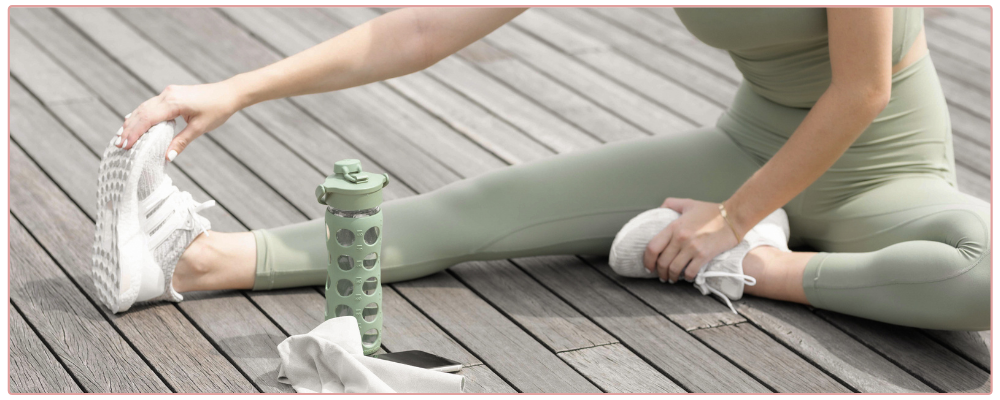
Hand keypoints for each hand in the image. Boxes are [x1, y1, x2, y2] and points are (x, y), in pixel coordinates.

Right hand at [118, 81, 243, 159]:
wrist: (228, 93)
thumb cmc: (217, 110)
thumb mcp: (200, 128)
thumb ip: (181, 142)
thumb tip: (166, 157)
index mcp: (173, 102)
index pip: (147, 119)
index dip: (135, 133)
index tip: (124, 146)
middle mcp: (167, 95)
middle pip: (142, 112)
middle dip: (129, 129)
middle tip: (118, 145)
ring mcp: (169, 93)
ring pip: (144, 107)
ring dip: (133, 121)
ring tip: (122, 136)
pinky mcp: (172, 94)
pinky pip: (152, 105)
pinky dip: (142, 115)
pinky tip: (134, 121)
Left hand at [643, 198, 740, 282]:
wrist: (735, 216)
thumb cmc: (712, 210)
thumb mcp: (689, 203)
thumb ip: (671, 203)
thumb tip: (659, 209)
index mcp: (674, 226)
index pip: (653, 247)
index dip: (647, 260)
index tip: (649, 266)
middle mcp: (681, 238)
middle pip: (662, 262)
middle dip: (660, 272)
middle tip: (662, 276)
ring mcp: (693, 247)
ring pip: (674, 269)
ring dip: (672, 277)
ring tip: (673, 279)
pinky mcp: (705, 255)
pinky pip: (690, 272)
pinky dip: (687, 277)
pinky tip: (687, 277)